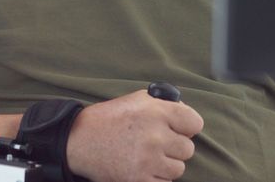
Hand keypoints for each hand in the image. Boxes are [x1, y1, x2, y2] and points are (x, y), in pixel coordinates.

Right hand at [66, 90, 203, 181]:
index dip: (187, 126)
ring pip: (178, 168)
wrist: (79, 141)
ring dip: (166, 164)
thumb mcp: (136, 100)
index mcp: (156, 112)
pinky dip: (156, 177)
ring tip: (147, 156)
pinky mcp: (140, 180)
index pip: (195, 123)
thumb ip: (164, 105)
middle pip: (188, 148)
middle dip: (174, 146)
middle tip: (157, 143)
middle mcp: (155, 136)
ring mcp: (148, 160)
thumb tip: (185, 115)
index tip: (179, 129)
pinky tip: (142, 167)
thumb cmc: (109, 119)